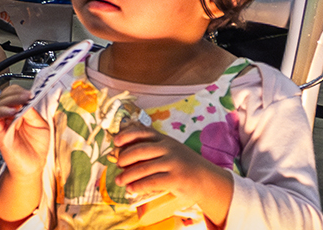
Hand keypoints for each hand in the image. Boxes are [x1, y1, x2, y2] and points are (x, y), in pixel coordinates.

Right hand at [0, 84, 50, 175]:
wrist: (33, 166)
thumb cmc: (37, 147)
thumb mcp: (41, 126)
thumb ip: (33, 113)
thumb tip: (27, 100)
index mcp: (22, 111)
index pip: (16, 94)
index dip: (21, 91)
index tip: (30, 94)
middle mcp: (12, 115)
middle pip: (7, 95)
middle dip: (16, 93)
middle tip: (25, 97)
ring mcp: (5, 122)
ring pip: (0, 103)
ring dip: (10, 101)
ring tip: (20, 105)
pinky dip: (2, 112)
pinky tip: (12, 113)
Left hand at [112, 122, 233, 223]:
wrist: (207, 179)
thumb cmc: (183, 165)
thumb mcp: (171, 150)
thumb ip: (155, 149)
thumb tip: (125, 156)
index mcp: (165, 139)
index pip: (143, 132)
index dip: (127, 135)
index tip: (115, 142)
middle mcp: (169, 148)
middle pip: (140, 150)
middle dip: (125, 157)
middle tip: (117, 164)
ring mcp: (173, 163)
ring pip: (144, 168)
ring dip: (128, 175)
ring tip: (119, 180)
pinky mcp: (176, 179)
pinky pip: (153, 181)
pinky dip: (139, 185)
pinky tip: (131, 188)